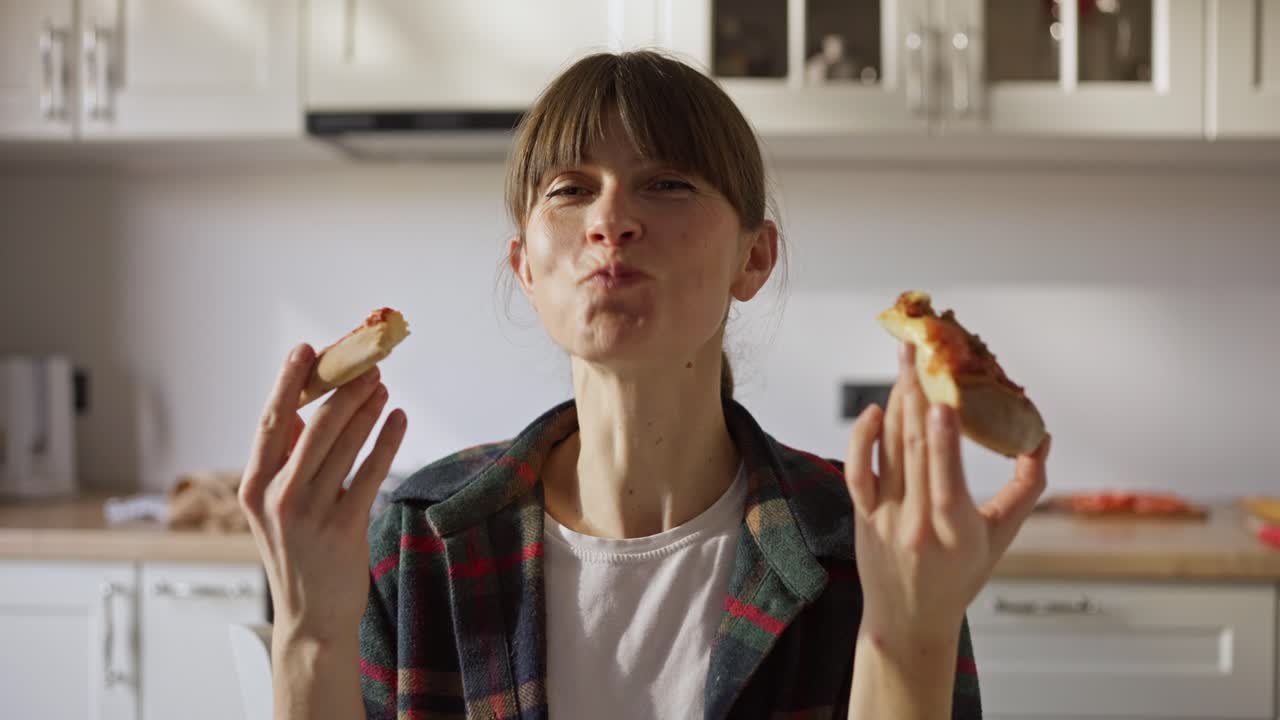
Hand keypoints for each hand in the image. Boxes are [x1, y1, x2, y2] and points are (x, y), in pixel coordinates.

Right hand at [238, 344, 406, 649]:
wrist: (312, 618)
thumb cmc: (298, 555)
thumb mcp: (273, 508)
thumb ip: (281, 460)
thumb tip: (295, 406)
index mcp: (253, 486)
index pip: (271, 421)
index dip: (289, 381)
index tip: (308, 349)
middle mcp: (276, 497)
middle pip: (313, 426)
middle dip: (343, 389)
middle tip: (367, 364)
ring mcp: (310, 514)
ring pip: (344, 445)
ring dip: (367, 409)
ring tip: (383, 386)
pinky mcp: (344, 528)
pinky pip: (370, 472)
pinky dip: (387, 440)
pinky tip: (398, 419)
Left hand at [843, 342, 1049, 651]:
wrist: (910, 617)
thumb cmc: (960, 575)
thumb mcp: (1003, 535)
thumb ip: (1027, 486)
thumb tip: (1041, 438)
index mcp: (956, 530)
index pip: (947, 480)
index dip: (944, 440)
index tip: (944, 401)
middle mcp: (916, 522)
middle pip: (915, 450)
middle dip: (919, 396)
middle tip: (922, 352)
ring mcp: (885, 516)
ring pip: (889, 450)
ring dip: (897, 402)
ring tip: (905, 364)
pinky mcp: (863, 513)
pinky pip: (858, 470)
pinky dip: (863, 439)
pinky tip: (874, 410)